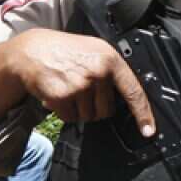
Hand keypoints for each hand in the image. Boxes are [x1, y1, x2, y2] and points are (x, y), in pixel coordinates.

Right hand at [10, 28, 155, 134]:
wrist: (31, 51)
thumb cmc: (65, 51)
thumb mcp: (95, 50)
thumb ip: (112, 71)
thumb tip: (129, 97)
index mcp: (111, 59)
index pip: (133, 91)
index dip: (143, 114)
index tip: (149, 130)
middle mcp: (98, 72)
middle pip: (106, 111)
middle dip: (95, 107)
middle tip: (81, 89)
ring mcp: (80, 85)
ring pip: (88, 116)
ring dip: (77, 109)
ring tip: (68, 88)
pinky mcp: (62, 96)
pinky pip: (70, 118)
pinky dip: (64, 112)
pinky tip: (57, 93)